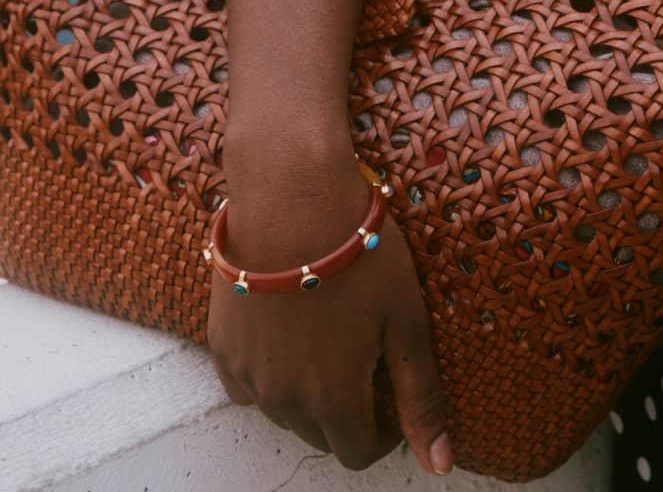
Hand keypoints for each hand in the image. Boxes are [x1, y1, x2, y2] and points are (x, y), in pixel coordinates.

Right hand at [207, 145, 452, 475]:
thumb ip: (421, 398)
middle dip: (344, 410)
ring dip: (306, 391)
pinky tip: (287, 332)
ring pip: (283, 410)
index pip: (358, 453)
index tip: (389, 393)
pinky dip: (268, 372)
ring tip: (328, 336)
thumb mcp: (406, 321)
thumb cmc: (360, 254)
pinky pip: (246, 384)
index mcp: (334, 400)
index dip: (382, 432)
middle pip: (320, 433)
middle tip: (362, 356)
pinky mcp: (222, 347)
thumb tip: (440, 464)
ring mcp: (248, 375)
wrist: (291, 198)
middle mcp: (285, 401)